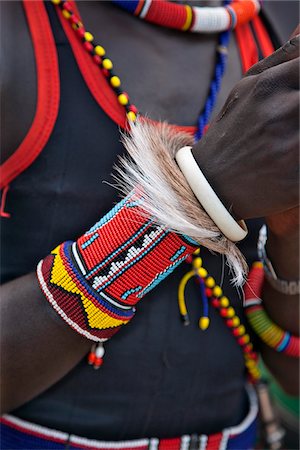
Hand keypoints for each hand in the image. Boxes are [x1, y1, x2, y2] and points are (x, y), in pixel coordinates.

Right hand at [192, 34, 298, 220]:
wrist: (210, 187)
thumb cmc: (230, 134)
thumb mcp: (246, 88)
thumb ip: (282, 59)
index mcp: (272, 85)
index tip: (299, 88)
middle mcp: (286, 112)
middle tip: (294, 117)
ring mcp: (294, 147)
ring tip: (291, 136)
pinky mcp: (299, 178)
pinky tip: (291, 155)